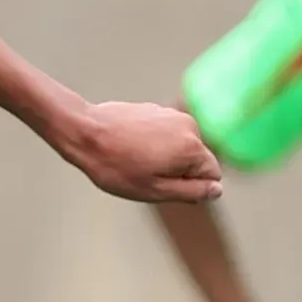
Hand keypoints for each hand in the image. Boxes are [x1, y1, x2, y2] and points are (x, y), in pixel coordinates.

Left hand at [55, 100, 225, 204]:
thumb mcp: (155, 190)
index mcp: (193, 147)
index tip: (162, 183)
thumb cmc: (116, 166)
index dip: (190, 185)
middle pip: (197, 159)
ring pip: (181, 146)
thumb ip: (191, 192)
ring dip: (165, 157)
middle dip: (178, 170)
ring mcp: (172, 115)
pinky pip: (166, 134)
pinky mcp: (156, 109)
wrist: (85, 133)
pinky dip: (154, 143)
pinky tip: (129, 147)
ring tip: (135, 159)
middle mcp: (189, 126)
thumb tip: (217, 190)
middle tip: (145, 173)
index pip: (212, 175)